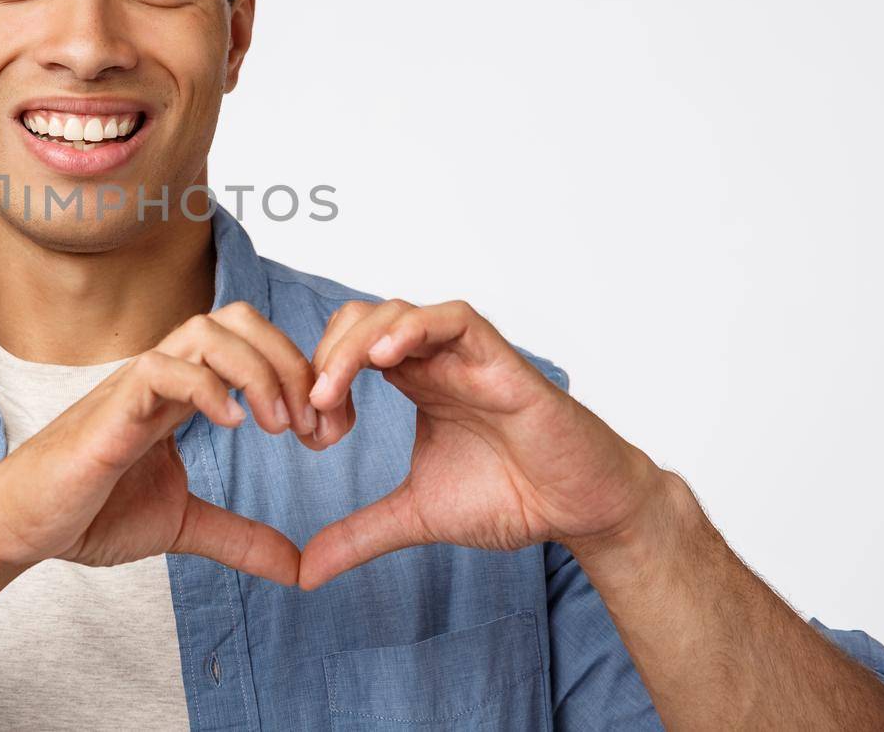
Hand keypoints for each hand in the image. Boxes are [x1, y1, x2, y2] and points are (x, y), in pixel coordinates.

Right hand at [0, 301, 322, 585]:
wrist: (23, 526)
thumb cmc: (88, 512)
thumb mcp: (184, 525)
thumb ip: (239, 537)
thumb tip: (297, 566)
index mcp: (183, 393)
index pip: (252, 345)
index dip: (300, 375)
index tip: (327, 431)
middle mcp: (164, 376)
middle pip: (238, 319)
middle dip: (290, 360)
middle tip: (312, 423)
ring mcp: (137, 385)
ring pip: (206, 329)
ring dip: (258, 370)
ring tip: (278, 426)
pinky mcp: (112, 408)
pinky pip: (164, 368)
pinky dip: (208, 388)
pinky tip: (234, 427)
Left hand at [298, 298, 664, 589]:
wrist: (578, 508)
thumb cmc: (511, 496)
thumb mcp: (416, 515)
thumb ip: (360, 534)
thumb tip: (305, 572)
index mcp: (414, 382)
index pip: (346, 349)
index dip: (317, 377)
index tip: (307, 428)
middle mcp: (435, 360)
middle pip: (360, 321)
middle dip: (325, 356)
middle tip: (313, 409)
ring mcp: (466, 356)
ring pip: (397, 312)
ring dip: (355, 343)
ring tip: (332, 389)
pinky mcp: (500, 361)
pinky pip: (453, 318)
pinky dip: (414, 327)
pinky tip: (384, 356)